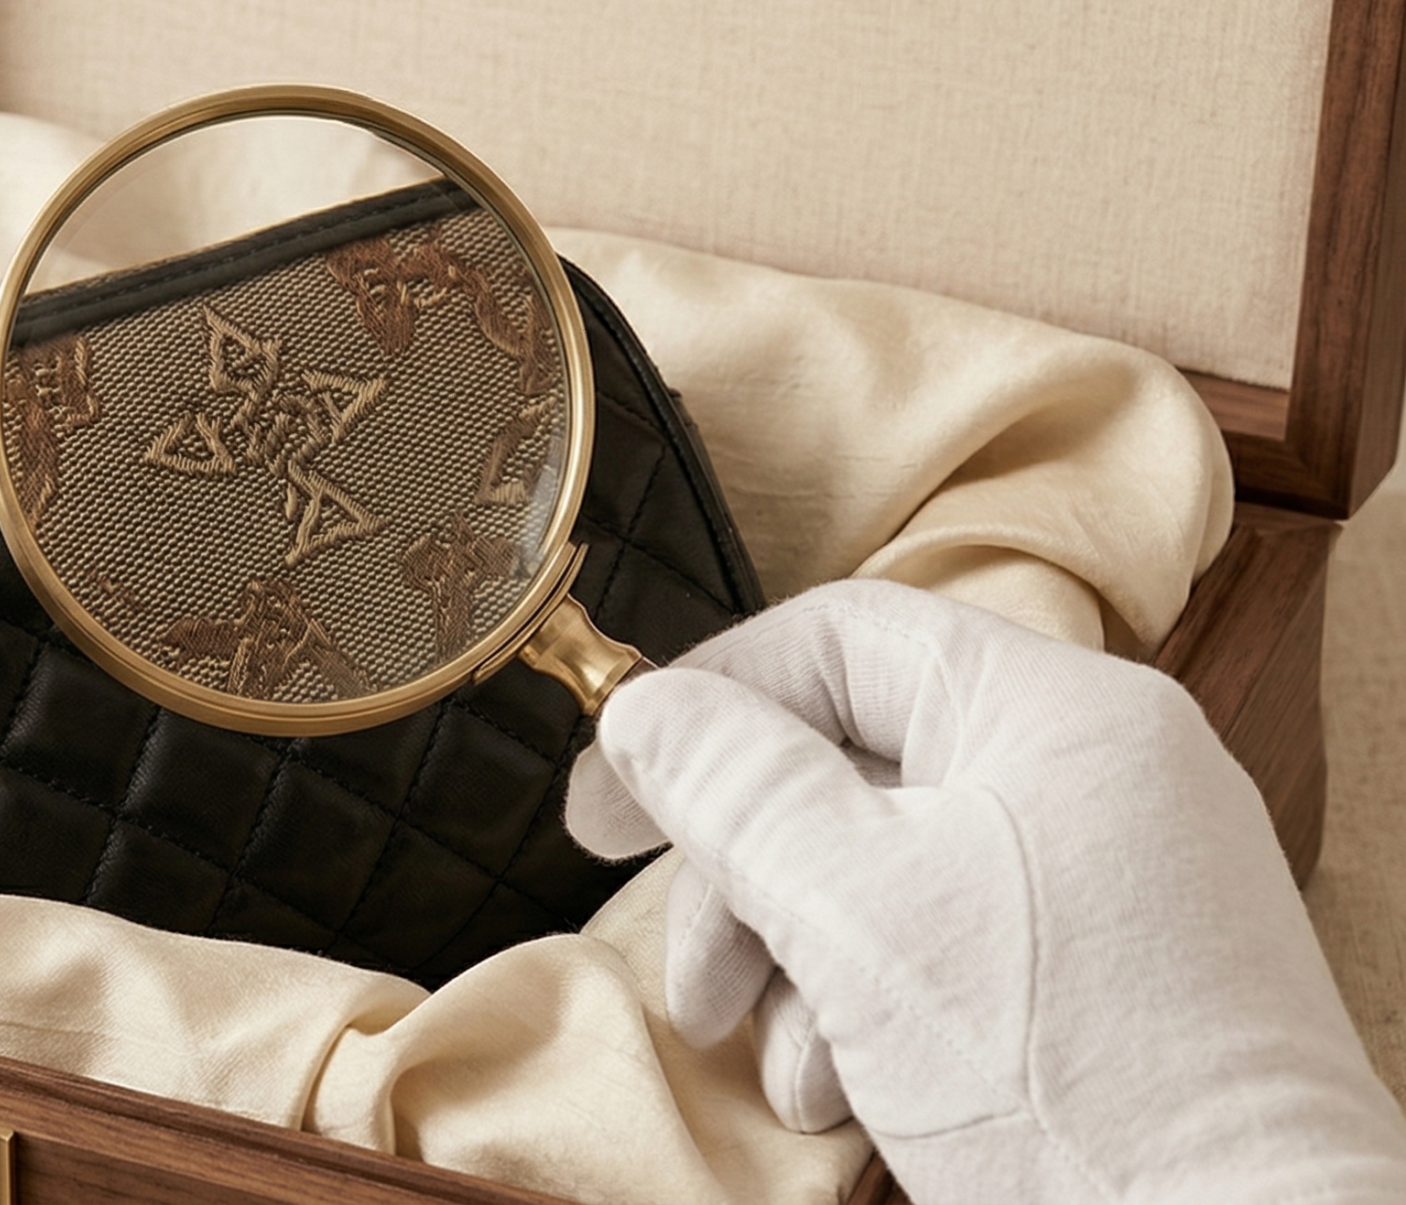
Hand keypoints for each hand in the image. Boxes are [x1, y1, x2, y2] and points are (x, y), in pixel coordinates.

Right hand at [567, 580, 1405, 1202]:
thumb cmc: (1074, 1088)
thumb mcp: (854, 916)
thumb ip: (736, 789)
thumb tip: (647, 705)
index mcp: (1058, 711)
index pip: (838, 637)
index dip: (702, 705)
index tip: (610, 805)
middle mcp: (1102, 772)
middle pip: (856, 767)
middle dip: (749, 881)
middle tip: (695, 981)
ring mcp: (1121, 874)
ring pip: (894, 869)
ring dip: (802, 965)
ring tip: (782, 1068)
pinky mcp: (1119, 972)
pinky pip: (957, 943)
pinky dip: (879, 1008)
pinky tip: (852, 1093)